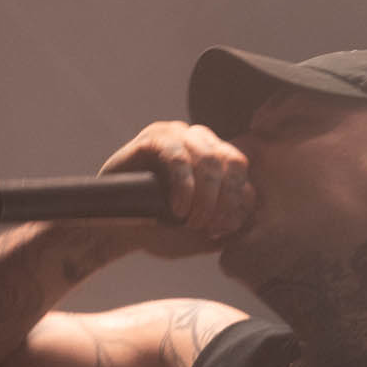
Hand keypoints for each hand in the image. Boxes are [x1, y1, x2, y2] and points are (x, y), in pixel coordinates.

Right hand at [97, 120, 255, 257]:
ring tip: (190, 221)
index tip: (222, 229)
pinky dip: (183, 187)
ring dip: (204, 197)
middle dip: (223, 200)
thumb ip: (227, 223)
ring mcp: (175, 135)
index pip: (240, 170)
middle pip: (230, 161)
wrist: (117, 231)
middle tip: (207, 226)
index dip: (237, 201)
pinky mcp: (151, 139)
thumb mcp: (202, 231)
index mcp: (215, 157)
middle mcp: (198, 140)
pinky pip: (178, 159)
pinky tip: (177, 209)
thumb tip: (249, 216)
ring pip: (208, 159)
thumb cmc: (160, 230)